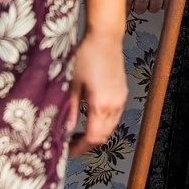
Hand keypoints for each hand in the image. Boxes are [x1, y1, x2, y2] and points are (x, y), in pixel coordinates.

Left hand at [66, 29, 126, 155]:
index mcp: (101, 105)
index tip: (67, 151)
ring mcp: (120, 99)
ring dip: (96, 133)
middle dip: (88, 143)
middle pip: (104, 136)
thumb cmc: (85, 56)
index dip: (80, 148)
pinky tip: (90, 116)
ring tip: (79, 131)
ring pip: (110, 127)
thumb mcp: (71, 83)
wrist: (105, 37)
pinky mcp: (122, 92)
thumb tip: (65, 129)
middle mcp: (114, 105)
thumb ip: (70, 109)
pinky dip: (103, 122)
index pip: (93, 137)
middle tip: (70, 143)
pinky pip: (114, 116)